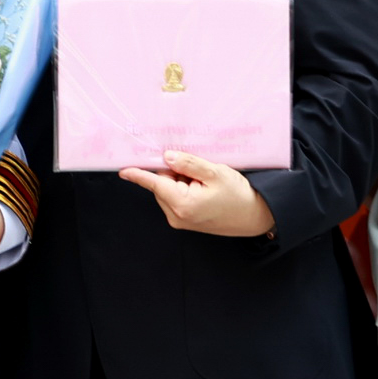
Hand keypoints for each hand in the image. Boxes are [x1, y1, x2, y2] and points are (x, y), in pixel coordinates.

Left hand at [119, 150, 276, 237]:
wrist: (254, 216)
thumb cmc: (238, 195)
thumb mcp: (214, 173)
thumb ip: (188, 163)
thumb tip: (166, 157)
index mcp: (182, 203)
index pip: (154, 183)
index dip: (138, 174)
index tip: (122, 170)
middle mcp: (176, 215)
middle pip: (161, 184)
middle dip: (174, 172)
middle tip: (197, 171)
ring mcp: (179, 220)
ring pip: (168, 190)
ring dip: (180, 181)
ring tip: (204, 182)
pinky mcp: (184, 221)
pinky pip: (175, 198)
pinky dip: (183, 189)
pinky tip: (202, 189)